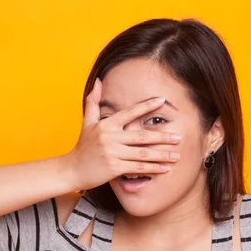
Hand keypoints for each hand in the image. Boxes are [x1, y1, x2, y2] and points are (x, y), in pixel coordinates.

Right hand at [64, 78, 181, 190]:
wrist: (72, 170)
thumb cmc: (82, 147)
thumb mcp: (87, 123)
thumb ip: (94, 101)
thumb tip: (98, 80)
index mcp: (107, 125)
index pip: (130, 113)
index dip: (146, 106)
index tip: (162, 101)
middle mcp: (110, 137)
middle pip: (142, 136)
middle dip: (162, 137)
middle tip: (178, 137)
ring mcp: (113, 153)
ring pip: (143, 153)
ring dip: (161, 155)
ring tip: (176, 155)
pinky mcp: (114, 168)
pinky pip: (138, 168)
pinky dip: (153, 168)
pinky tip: (165, 169)